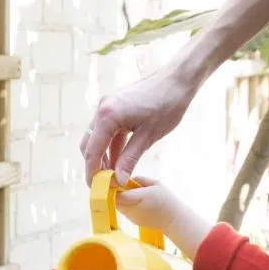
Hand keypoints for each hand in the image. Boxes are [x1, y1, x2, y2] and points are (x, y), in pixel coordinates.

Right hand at [80, 68, 195, 186]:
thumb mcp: (148, 137)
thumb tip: (118, 180)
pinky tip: (120, 162)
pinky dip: (111, 147)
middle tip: (105, 185)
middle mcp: (103, 109)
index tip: (96, 189)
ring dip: (103, 157)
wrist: (178, 80)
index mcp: (108, 115)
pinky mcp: (116, 107)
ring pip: (97, 138)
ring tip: (113, 176)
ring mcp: (108, 106)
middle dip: (94, 166)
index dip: (92, 172)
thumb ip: (129, 159)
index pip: (92, 151)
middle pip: (89, 144)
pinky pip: (108, 131)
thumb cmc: (166, 105)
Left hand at [116, 178, 211, 260]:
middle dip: (114, 191)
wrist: (174, 220)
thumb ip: (140, 179)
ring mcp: (132, 217)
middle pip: (114, 200)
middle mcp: (133, 210)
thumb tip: (128, 178)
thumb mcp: (156, 184)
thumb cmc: (167, 200)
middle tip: (118, 182)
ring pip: (117, 205)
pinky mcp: (133, 220)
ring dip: (119, 197)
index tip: (112, 179)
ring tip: (128, 190)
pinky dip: (125, 204)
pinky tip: (133, 199)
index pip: (118, 195)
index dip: (112, 187)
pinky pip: (123, 210)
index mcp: (139, 198)